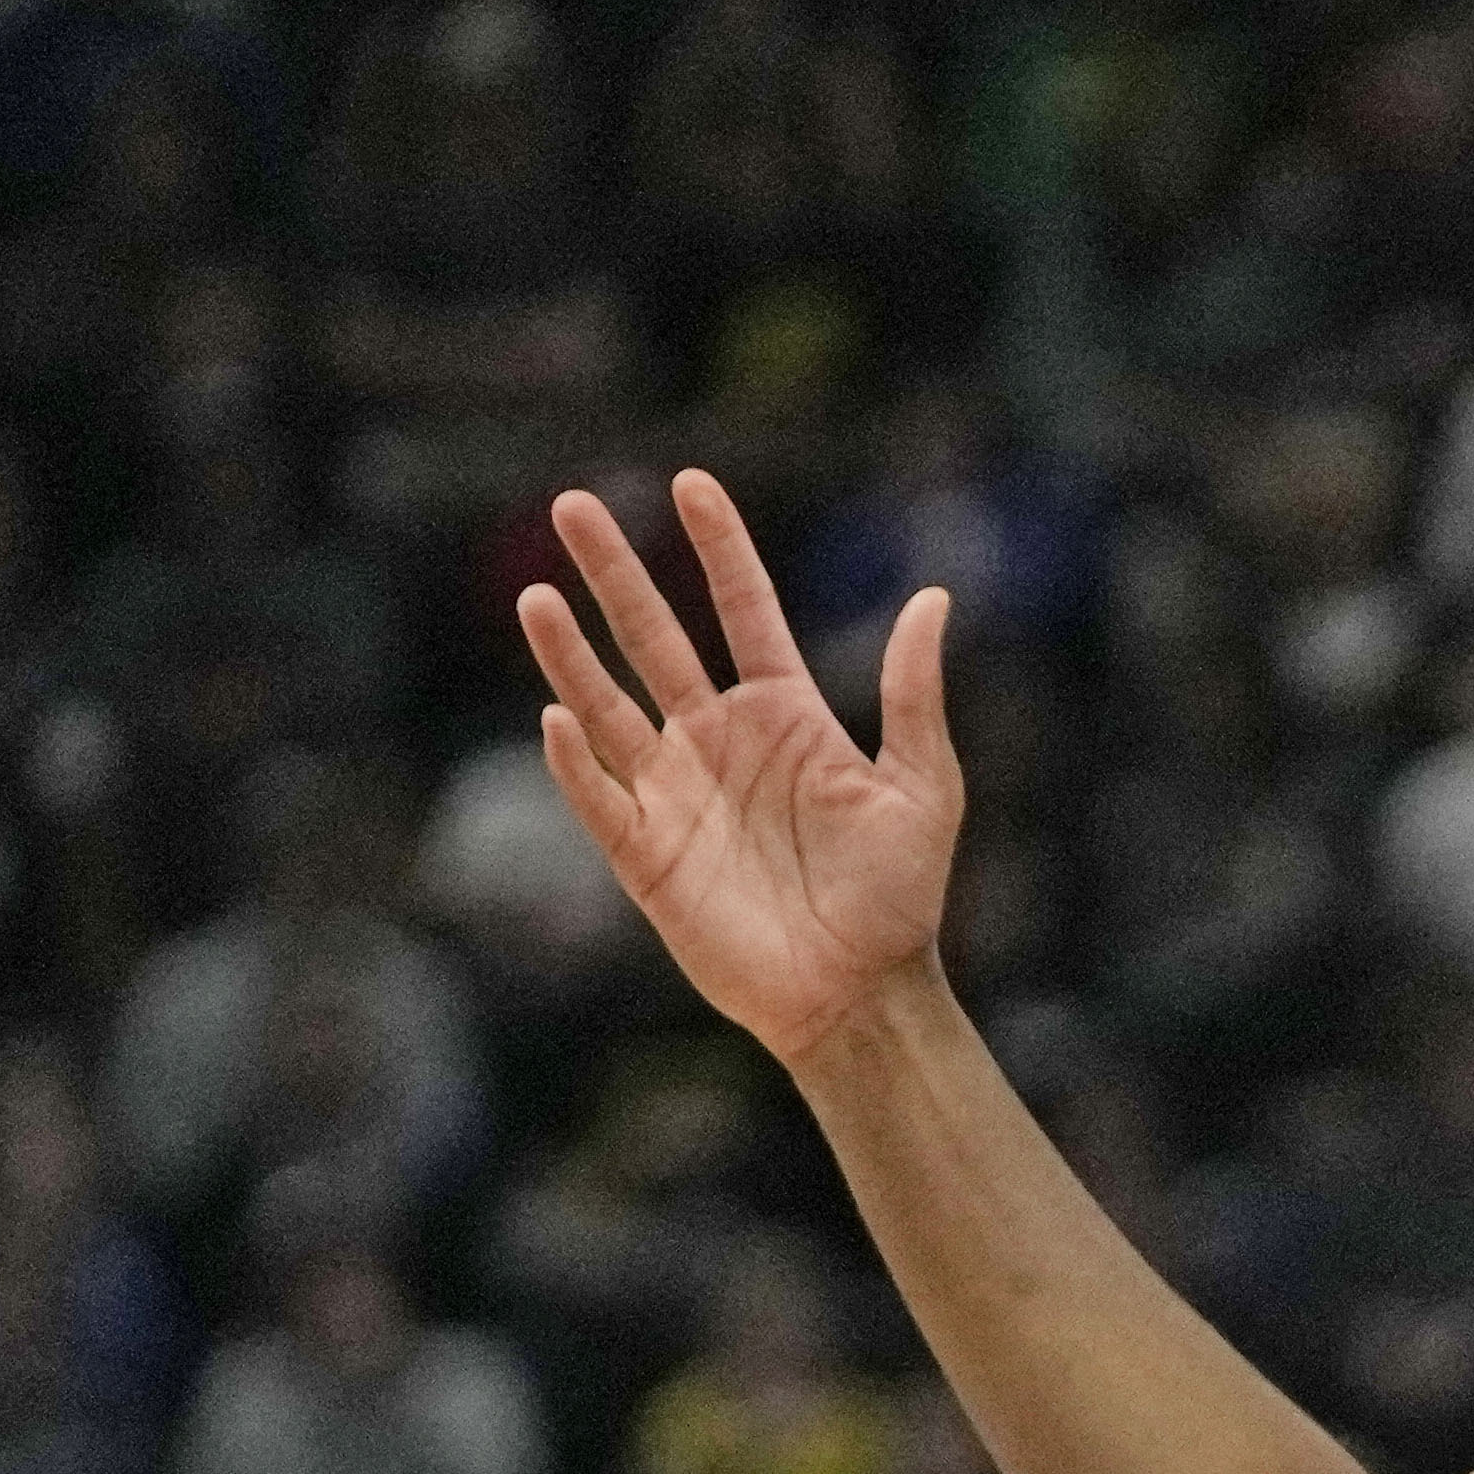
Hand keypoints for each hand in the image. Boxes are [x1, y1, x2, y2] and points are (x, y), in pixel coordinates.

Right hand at [522, 471, 962, 1062]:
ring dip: (572, 652)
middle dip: (616, 573)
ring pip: (609, 704)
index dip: (719, 549)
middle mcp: (720, 741)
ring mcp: (676, 792)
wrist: (863, 990)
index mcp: (786, 715)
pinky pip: (600, 798)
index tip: (691, 483)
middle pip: (655, 638)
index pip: (742, 611)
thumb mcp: (923, 785)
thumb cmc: (899, 894)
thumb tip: (934, 596)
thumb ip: (913, 692)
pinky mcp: (647, 854)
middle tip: (573, 503)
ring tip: (539, 594)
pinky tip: (559, 714)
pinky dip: (576, 760)